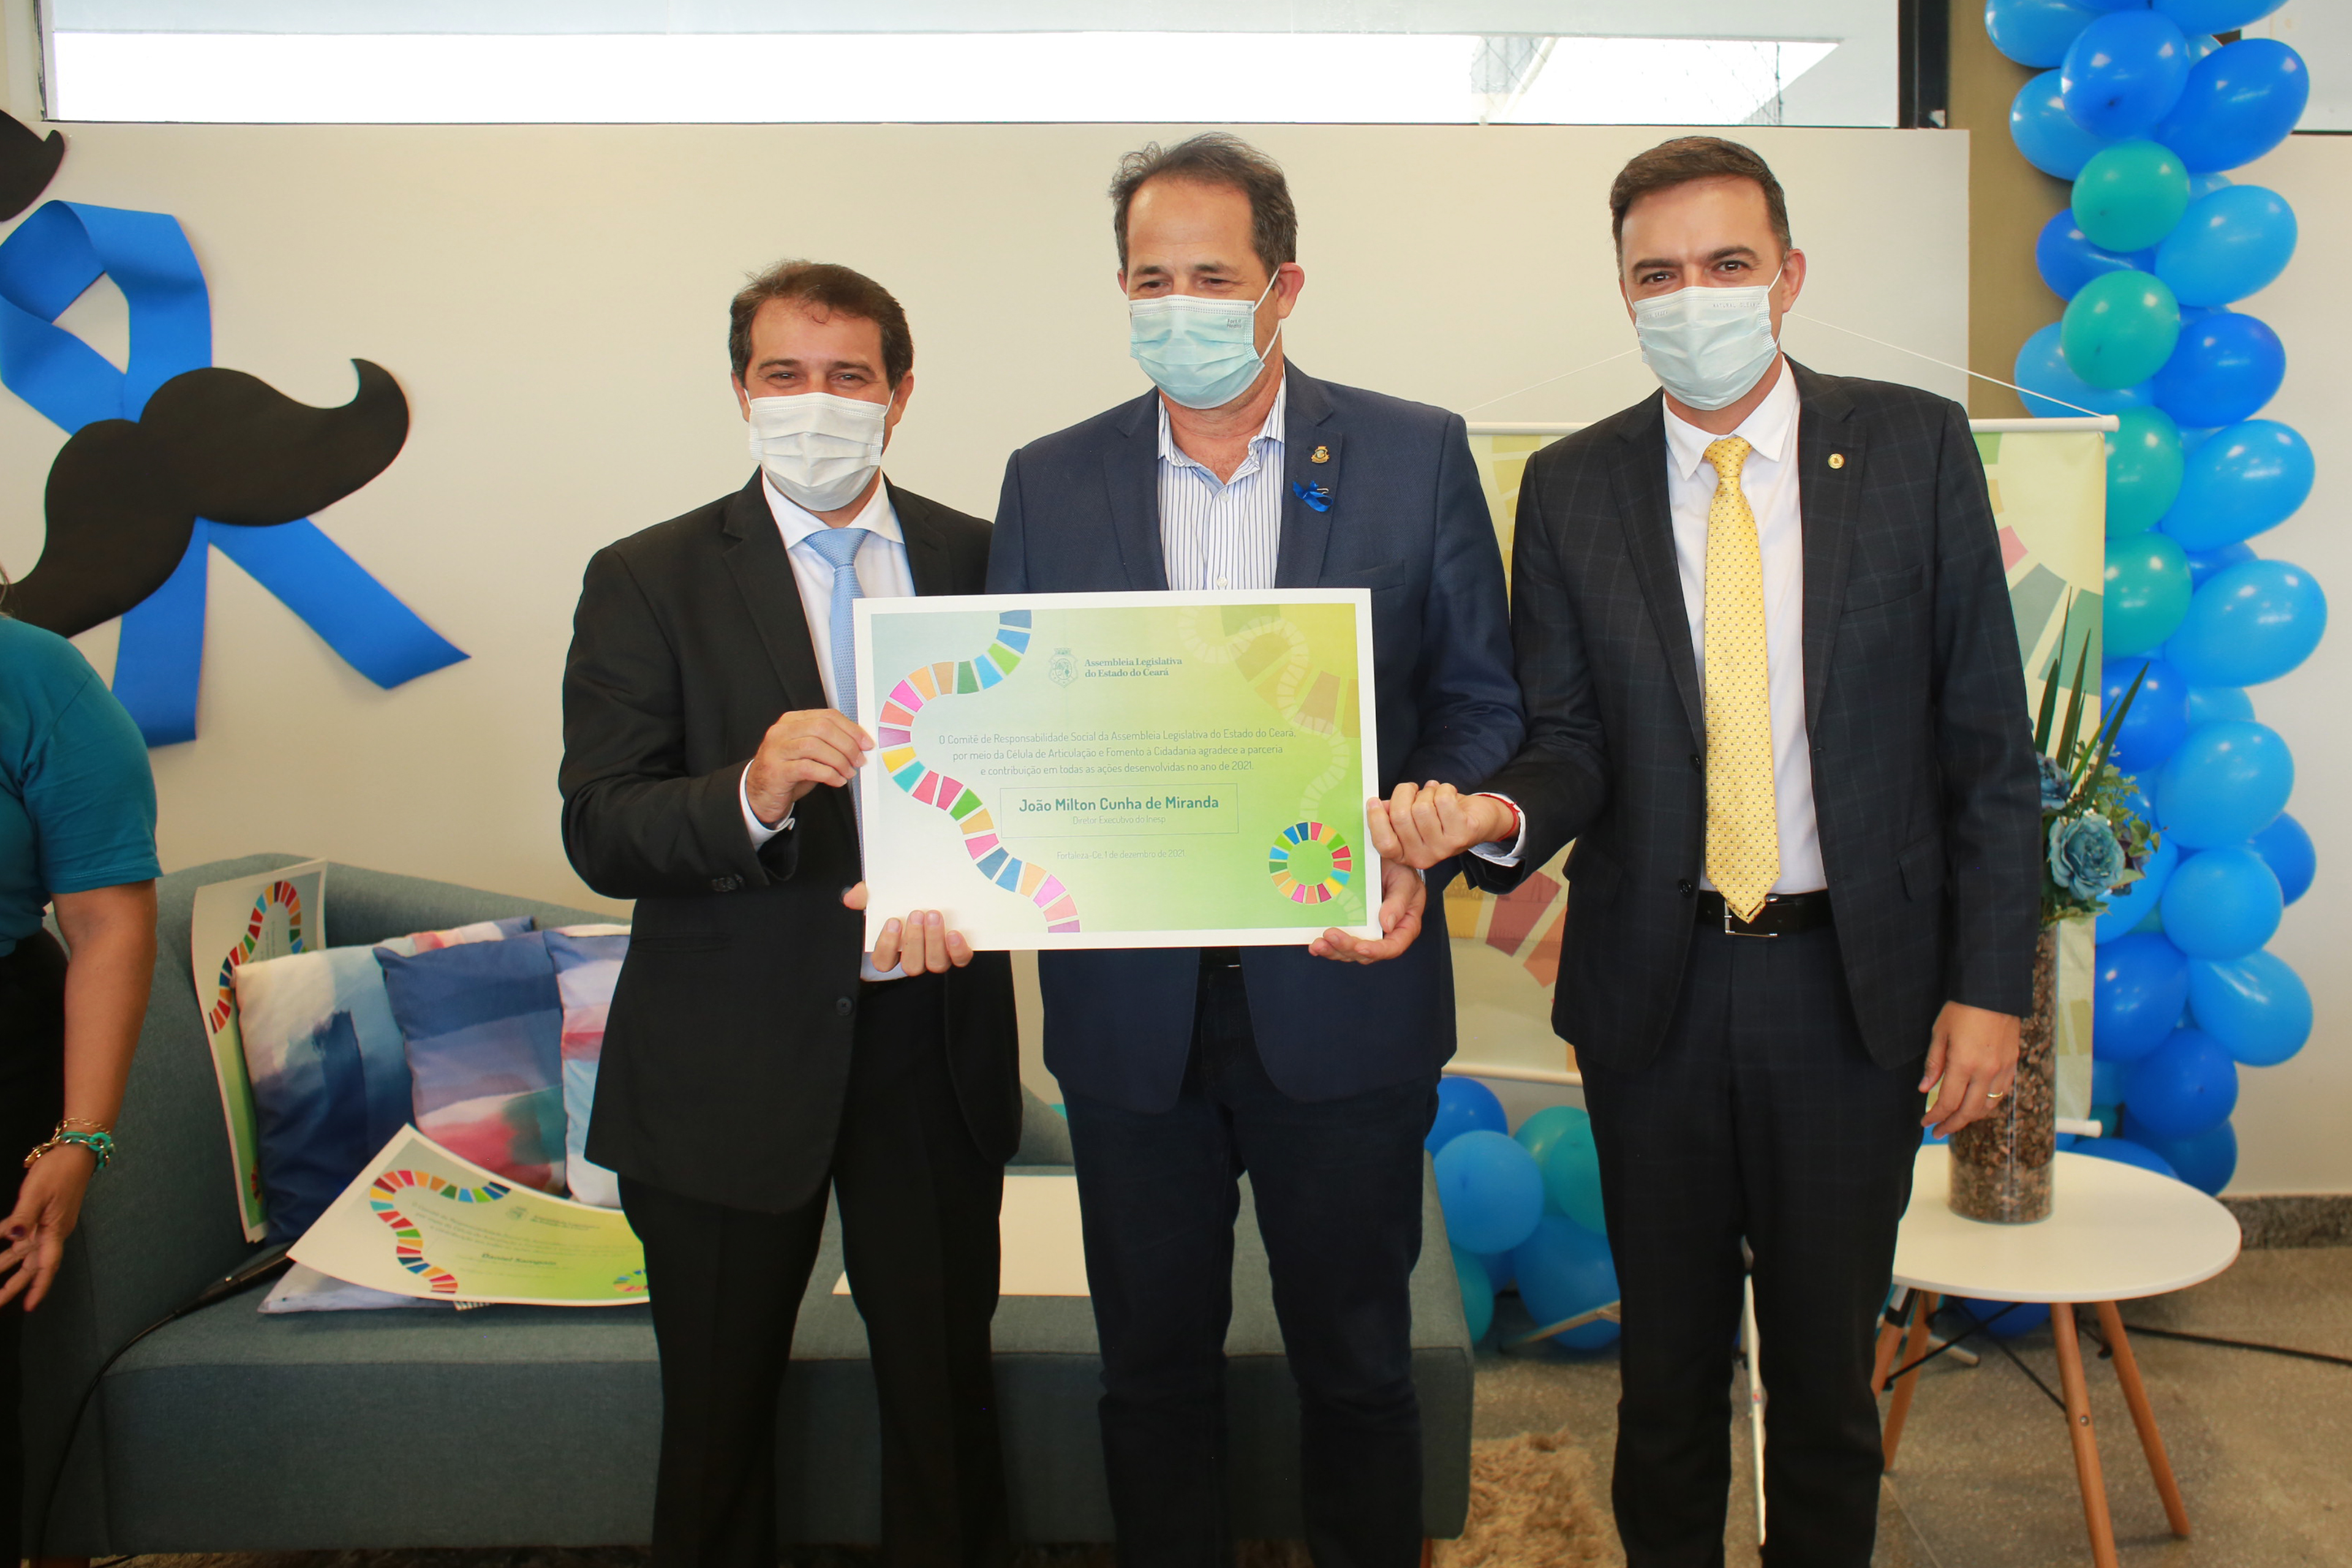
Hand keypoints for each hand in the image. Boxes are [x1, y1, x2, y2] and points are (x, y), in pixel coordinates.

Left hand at [0, 1142, 97, 1311]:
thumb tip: (12, 1238)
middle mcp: (52, 1232)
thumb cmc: (59, 1170)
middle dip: (14, 1285)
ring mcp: (48, 1224)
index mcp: (55, 1230)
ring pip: (25, 1252)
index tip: (28, 1307)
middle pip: (33, 1266)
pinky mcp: (43, 1215)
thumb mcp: (37, 1192)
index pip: (47, 1266)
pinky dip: (8, 1240)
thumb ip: (23, 1216)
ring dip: (6, 1266)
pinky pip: (23, 1233)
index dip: (38, 1287)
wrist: (76, 1151)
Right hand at [745, 709, 871, 825]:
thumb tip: (858, 744)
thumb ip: (827, 743)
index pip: (827, 716)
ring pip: (815, 746)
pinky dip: (828, 774)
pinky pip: (808, 768)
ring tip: (848, 772)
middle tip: (859, 759)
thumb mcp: (808, 752)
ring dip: (839, 760)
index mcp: (791, 721)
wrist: (759, 793)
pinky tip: (836, 780)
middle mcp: (782, 731)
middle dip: (847, 744)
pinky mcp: (776, 770)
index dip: (851, 729)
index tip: (865, 742)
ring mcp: (777, 750)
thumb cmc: (788, 771)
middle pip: (822, 728)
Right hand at [841, 883, 972, 975]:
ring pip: (935, 964)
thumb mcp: (879, 897)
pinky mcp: (956, 953)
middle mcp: (915, 959)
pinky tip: (954, 933)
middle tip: (916, 914)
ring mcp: (936, 957)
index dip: (888, 945)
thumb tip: (850, 898)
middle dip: (914, 940)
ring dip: (934, 941)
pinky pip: (960, 959)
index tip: (893, 921)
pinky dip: (958, 949)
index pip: (883, 962)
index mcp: (892, 951)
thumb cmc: (899, 902)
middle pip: (912, 966)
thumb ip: (864, 896)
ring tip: (934, 916)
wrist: (927, 897)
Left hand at [1309, 857, 1426, 963]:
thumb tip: (1387, 925)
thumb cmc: (1402, 871)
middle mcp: (1383, 935)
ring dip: (1332, 950)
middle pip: (1365, 953)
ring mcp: (1365, 933)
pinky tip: (1315, 945)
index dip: (1376, 951)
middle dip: (1346, 947)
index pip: (1392, 947)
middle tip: (1330, 935)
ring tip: (1318, 944)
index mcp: (1403, 928)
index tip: (1360, 947)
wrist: (1386, 860)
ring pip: (1349, 952)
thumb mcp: (1406, 882)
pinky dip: (1326, 946)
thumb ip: (1398, 903)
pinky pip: (1338, 942)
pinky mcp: (1350, 928)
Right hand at [1367, 781, 1515, 870]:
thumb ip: (1392, 815)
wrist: (1479, 821)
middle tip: (1412, 789)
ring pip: (1422, 806)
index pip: (1384, 843)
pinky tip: (1449, 794)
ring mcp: (1444, 848)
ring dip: (1427, 792)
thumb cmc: (1441, 818)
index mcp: (1406, 855)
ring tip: (1434, 794)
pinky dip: (1444, 789)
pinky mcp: (1462, 834)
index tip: (1374, 801)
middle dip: (1405, 793)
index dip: (1376, 819)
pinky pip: (1443, 800)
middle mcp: (1423, 857)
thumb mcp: (1412, 821)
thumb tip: (1378, 805)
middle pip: (1401, 817)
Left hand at [1920, 1001, 2021, 1138]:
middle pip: (1969, 1111)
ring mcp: (2002, 1069)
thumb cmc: (1962, 1009)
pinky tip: (1977, 1105)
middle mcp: (1986, 1072)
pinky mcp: (2013, 1064)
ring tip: (1956, 1120)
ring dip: (1971, 1118)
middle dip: (1952, 1125)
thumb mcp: (1939, 1033)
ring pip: (1988, 1106)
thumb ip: (1933, 1065)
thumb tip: (1924, 1089)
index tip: (1925, 1122)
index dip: (1935, 1117)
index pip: (1948, 1102)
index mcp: (1964, 1064)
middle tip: (1938, 1131)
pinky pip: (2002, 1094)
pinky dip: (1988, 1105)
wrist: (1994, 991)